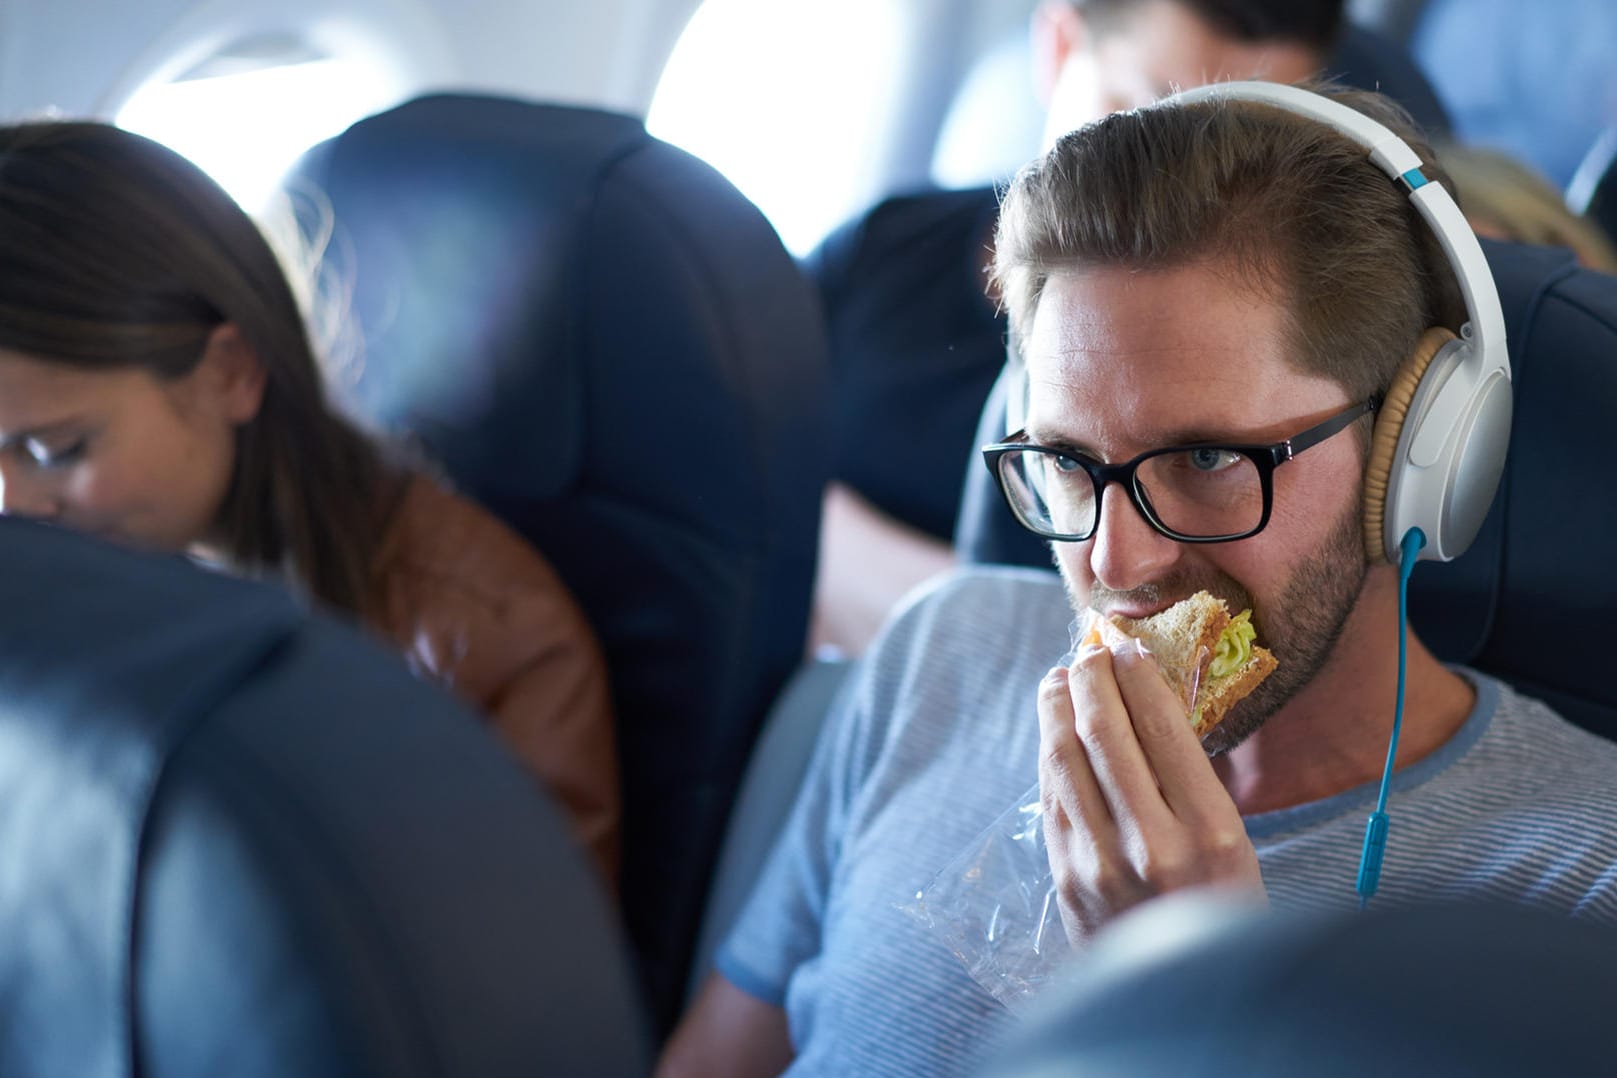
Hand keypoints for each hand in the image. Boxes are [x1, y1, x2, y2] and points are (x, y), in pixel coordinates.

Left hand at [1038, 639, 1264, 944]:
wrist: (1184, 1003)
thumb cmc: (1221, 913)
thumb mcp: (1235, 849)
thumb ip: (1194, 786)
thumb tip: (1149, 706)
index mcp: (1210, 832)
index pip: (1162, 728)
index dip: (1137, 677)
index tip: (1127, 648)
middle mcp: (1154, 847)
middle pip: (1105, 735)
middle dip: (1091, 682)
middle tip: (1088, 652)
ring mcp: (1102, 866)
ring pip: (1065, 761)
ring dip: (1057, 711)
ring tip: (1059, 680)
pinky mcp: (1067, 881)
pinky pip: (1052, 800)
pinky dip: (1049, 756)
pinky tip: (1052, 734)